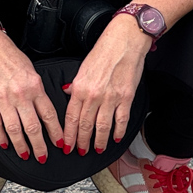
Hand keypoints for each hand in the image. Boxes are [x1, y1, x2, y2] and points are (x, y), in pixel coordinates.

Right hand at [0, 31, 65, 162]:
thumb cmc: (8, 54)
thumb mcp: (30, 69)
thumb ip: (37, 89)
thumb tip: (44, 109)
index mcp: (34, 85)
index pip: (48, 114)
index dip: (56, 132)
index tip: (60, 143)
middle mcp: (20, 94)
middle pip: (33, 127)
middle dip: (40, 146)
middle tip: (43, 157)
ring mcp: (2, 99)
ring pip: (14, 130)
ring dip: (21, 146)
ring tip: (25, 155)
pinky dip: (0, 137)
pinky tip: (5, 144)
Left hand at [62, 16, 148, 154]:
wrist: (124, 41)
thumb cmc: (104, 51)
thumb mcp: (83, 67)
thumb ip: (75, 84)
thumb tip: (67, 93)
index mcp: (80, 87)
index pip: (71, 117)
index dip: (68, 134)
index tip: (66, 145)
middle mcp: (94, 95)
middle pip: (85, 125)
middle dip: (81, 141)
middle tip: (80, 151)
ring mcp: (110, 98)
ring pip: (102, 126)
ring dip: (98, 141)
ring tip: (97, 150)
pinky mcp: (126, 97)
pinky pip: (121, 120)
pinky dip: (118, 132)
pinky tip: (115, 138)